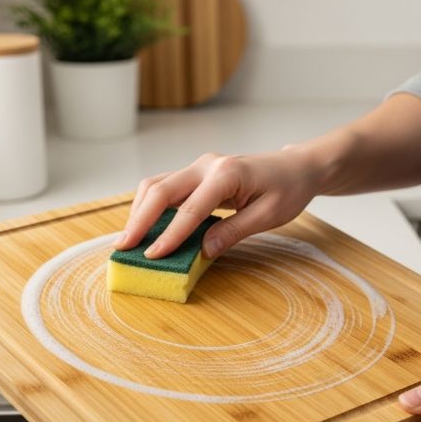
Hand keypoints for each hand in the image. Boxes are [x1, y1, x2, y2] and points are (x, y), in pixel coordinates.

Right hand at [115, 148, 322, 259]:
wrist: (296, 167)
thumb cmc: (288, 189)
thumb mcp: (269, 216)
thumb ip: (234, 231)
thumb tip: (202, 251)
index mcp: (227, 174)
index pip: (190, 209)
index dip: (169, 235)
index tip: (152, 256)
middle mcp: (207, 165)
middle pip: (160, 189)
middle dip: (139, 220)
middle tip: (124, 247)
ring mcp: (199, 167)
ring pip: (157, 185)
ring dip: (140, 212)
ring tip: (128, 240)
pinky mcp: (197, 174)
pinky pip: (166, 188)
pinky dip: (151, 207)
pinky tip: (145, 227)